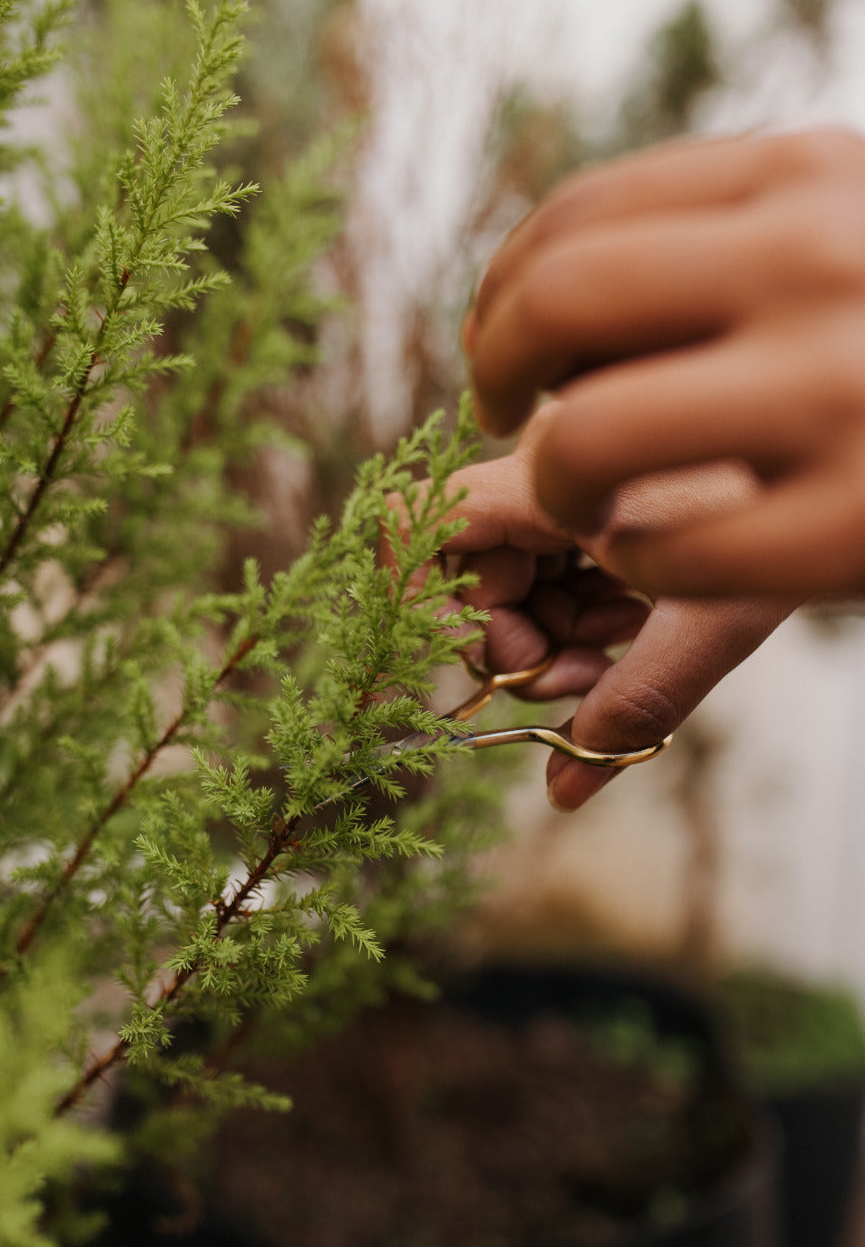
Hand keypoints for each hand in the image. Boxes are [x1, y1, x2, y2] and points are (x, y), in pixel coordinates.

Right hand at [438, 418, 790, 809]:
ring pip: (514, 579)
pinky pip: (552, 568)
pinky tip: (628, 621)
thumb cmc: (784, 513)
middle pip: (474, 571)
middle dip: (518, 644)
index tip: (487, 657)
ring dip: (556, 636)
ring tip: (619, 648)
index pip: (424, 519)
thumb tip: (565, 792)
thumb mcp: (711, 623)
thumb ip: (631, 705)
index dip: (425, 598)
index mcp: (552, 476)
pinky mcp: (592, 498)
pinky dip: (580, 612)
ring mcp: (568, 482)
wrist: (844, 454)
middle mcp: (547, 468)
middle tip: (580, 676)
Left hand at [465, 127, 864, 599]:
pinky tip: (658, 557)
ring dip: (551, 482)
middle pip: (556, 304)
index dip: (501, 293)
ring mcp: (836, 391)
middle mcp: (817, 262)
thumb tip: (538, 293)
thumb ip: (724, 237)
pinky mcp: (850, 524)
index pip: (579, 219)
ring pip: (585, 436)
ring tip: (584, 501)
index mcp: (806, 175)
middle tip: (496, 418)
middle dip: (489, 368)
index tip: (495, 347)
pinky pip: (660, 553)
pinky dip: (630, 564)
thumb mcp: (843, 235)